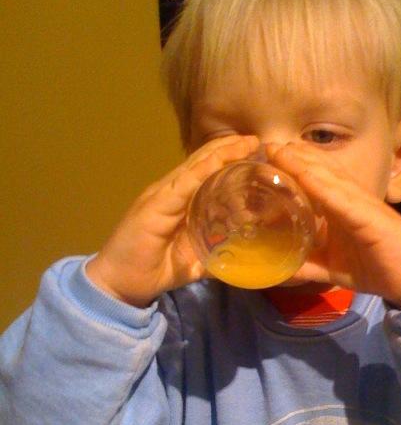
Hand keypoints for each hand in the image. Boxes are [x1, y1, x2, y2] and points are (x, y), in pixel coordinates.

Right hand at [86, 135, 259, 306]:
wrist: (120, 284)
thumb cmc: (154, 271)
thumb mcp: (194, 263)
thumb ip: (214, 257)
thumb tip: (239, 260)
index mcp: (179, 201)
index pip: (206, 171)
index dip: (228, 158)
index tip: (255, 151)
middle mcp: (171, 192)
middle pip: (203, 161)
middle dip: (230, 148)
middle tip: (256, 140)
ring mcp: (161, 195)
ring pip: (195, 167)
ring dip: (221, 153)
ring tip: (245, 143)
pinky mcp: (155, 205)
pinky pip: (183, 184)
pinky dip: (202, 171)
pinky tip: (219, 161)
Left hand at [264, 142, 400, 307]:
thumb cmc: (376, 268)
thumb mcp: (333, 269)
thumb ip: (310, 265)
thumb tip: (284, 269)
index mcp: (343, 207)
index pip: (317, 178)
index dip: (295, 164)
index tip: (269, 155)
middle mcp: (351, 199)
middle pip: (321, 170)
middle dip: (295, 157)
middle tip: (267, 144)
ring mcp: (362, 205)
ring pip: (330, 179)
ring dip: (304, 164)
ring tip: (281, 151)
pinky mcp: (370, 217)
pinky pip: (343, 199)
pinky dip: (324, 187)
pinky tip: (306, 176)